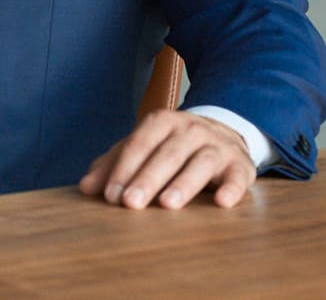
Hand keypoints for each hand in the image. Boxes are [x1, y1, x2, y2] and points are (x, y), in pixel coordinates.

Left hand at [79, 110, 255, 209]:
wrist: (222, 134)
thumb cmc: (173, 146)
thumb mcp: (143, 148)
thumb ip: (114, 164)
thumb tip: (86, 187)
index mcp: (162, 122)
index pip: (140, 144)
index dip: (124, 169)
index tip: (111, 196)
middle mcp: (191, 129)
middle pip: (167, 154)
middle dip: (147, 179)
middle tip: (130, 203)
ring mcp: (217, 145)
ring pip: (200, 162)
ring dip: (184, 183)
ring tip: (167, 204)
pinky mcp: (240, 165)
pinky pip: (238, 176)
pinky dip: (232, 188)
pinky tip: (222, 202)